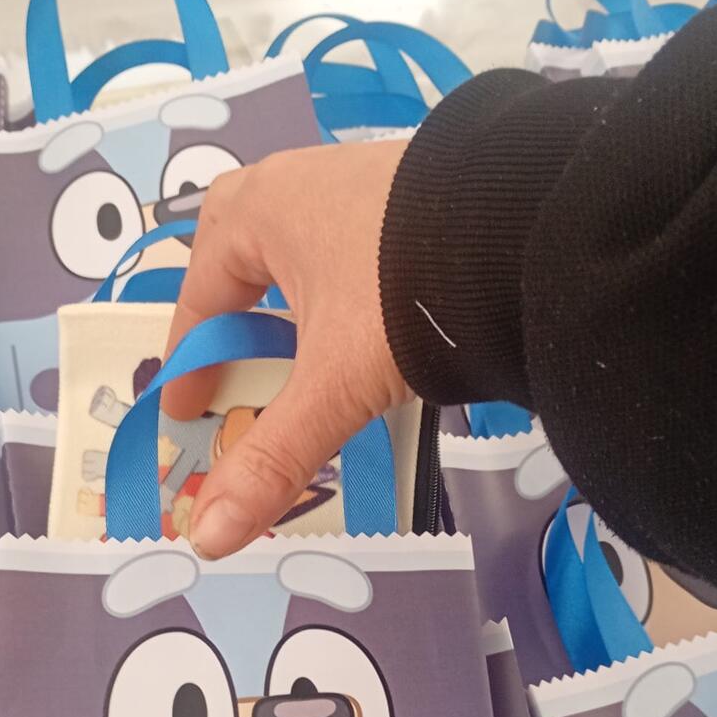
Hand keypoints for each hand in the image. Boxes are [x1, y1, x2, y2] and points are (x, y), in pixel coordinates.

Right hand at [162, 140, 411, 558]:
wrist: (528, 232)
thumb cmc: (403, 296)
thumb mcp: (332, 384)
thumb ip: (273, 457)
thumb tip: (209, 536)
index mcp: (261, 211)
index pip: (200, 291)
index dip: (189, 358)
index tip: (187, 408)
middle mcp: (306, 181)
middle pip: (238, 233)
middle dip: (226, 291)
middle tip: (228, 344)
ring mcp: (366, 179)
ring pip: (302, 232)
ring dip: (288, 285)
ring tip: (296, 340)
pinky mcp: (419, 192)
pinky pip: (353, 238)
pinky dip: (342, 279)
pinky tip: (366, 318)